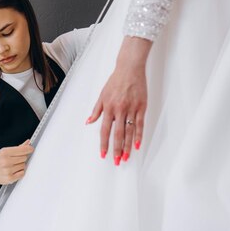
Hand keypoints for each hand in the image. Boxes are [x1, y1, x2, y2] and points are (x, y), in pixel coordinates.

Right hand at [0, 140, 33, 194]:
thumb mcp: (4, 151)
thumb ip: (18, 147)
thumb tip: (28, 143)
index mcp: (4, 153)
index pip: (22, 150)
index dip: (29, 149)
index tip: (31, 149)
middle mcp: (6, 161)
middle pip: (24, 157)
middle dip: (22, 157)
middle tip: (16, 159)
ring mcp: (8, 171)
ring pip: (24, 165)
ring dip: (21, 165)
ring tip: (13, 165)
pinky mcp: (10, 178)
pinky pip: (22, 173)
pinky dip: (20, 172)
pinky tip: (13, 170)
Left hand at [87, 37, 150, 164]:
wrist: (129, 69)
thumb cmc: (115, 81)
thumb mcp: (102, 95)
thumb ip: (96, 110)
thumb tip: (88, 122)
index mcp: (108, 108)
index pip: (104, 130)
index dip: (104, 143)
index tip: (104, 154)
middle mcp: (119, 110)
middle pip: (118, 134)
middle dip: (117, 149)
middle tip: (117, 161)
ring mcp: (131, 109)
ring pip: (129, 132)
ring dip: (128, 146)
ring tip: (126, 157)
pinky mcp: (141, 107)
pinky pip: (140, 124)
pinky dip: (139, 135)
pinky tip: (138, 145)